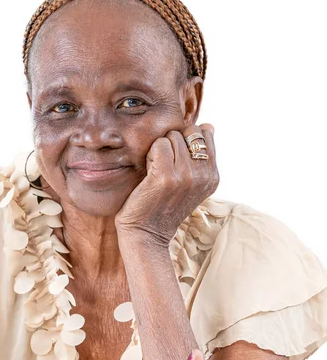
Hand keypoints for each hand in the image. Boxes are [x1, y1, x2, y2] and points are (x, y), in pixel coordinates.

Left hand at [114, 123, 218, 246]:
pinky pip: (160, 144)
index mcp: (213, 176)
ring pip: (173, 136)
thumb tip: (208, 126)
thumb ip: (201, 157)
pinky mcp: (166, 177)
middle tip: (165, 165)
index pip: (205, 134)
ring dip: (160, 149)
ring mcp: (187, 176)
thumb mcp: (191, 183)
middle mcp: (204, 176)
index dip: (186, 140)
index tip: (177, 161)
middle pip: (189, 131)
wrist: (146, 234)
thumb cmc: (162, 205)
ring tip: (157, 171)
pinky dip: (150, 154)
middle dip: (174, 142)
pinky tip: (149, 172)